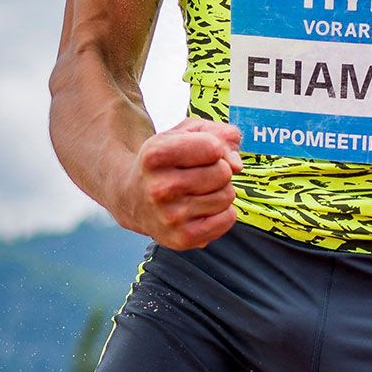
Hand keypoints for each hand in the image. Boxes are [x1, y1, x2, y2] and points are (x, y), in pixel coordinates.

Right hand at [116, 119, 240, 248]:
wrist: (133, 199)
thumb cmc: (166, 162)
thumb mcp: (184, 134)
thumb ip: (218, 133)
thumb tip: (237, 165)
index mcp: (155, 156)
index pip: (213, 148)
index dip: (213, 147)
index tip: (198, 152)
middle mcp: (159, 188)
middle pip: (223, 173)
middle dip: (218, 169)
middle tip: (198, 174)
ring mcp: (171, 217)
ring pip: (228, 196)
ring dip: (219, 191)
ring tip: (197, 191)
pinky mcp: (183, 238)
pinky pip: (228, 218)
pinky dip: (222, 212)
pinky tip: (202, 208)